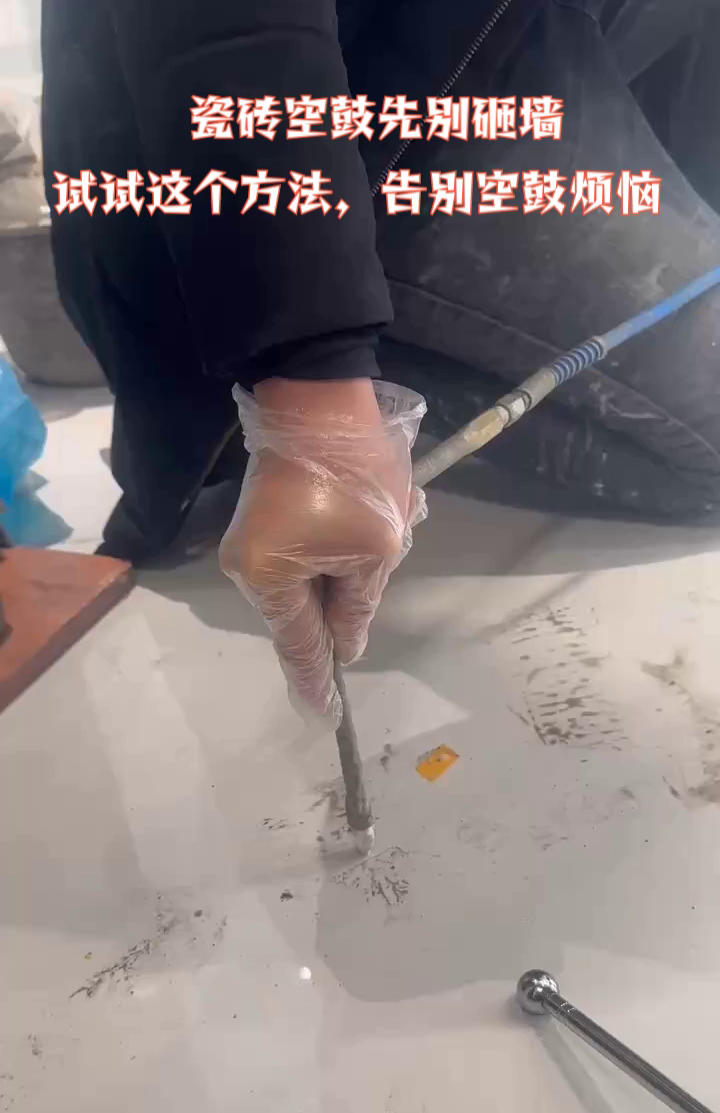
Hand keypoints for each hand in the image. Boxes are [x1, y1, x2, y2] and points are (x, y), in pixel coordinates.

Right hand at [219, 377, 425, 720]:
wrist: (319, 393)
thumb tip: (346, 645)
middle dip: (346, 603)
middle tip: (380, 559)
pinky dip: (336, 553)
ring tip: (379, 529)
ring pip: (308, 585)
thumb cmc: (354, 475)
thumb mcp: (376, 548)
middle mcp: (249, 568)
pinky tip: (365, 522)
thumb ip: (359, 606)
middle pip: (304, 615)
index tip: (325, 720)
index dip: (318, 684)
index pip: (301, 648)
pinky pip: (303, 558)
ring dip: (347, 571)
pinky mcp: (263, 521)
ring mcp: (252, 543)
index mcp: (270, 580)